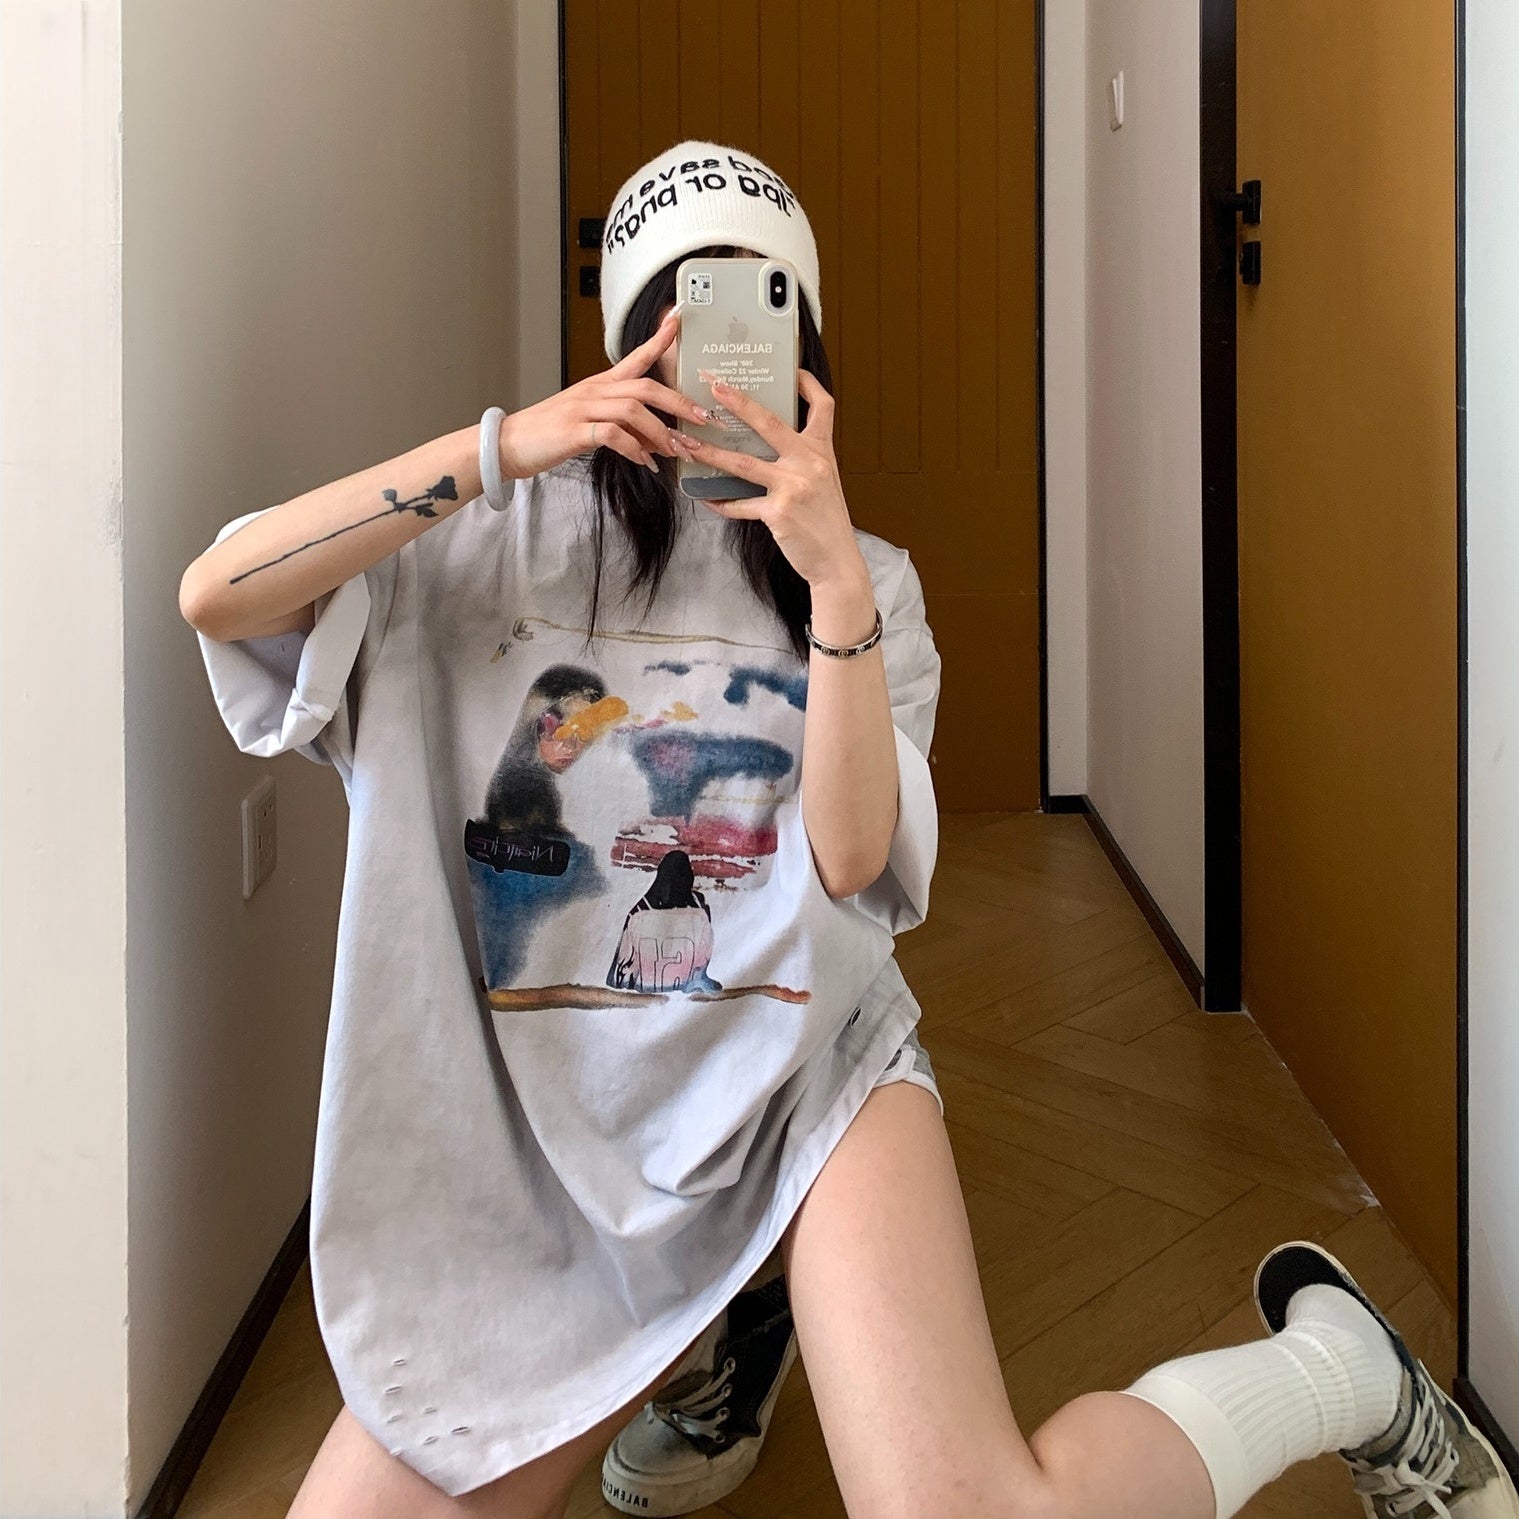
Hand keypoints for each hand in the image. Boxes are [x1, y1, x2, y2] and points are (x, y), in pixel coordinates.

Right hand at [495, 308, 713, 477]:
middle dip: (678, 403)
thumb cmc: (550, 433)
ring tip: (676, 451)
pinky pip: (613, 435)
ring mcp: (583, 409)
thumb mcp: (591, 425)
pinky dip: (633, 449)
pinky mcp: (574, 431)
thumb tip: (656, 442)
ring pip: (633, 409)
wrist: (510, 444)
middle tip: (703, 420)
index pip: (635, 356)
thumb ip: (625, 429)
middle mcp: (594, 391)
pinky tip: (644, 462)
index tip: (679, 322)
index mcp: (599, 385)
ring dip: (660, 432)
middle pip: (645, 386)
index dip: (659, 340)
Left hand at [667, 369, 868, 591]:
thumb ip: (802, 461)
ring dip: (709, 452)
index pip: (822, 406)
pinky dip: (720, 502)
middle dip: (738, 401)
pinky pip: (739, 504)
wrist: (837, 561)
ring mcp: (793, 486)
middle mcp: (809, 462)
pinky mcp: (778, 512)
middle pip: (769, 423)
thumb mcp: (824, 482)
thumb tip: (768, 448)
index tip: (791, 370)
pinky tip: (704, 498)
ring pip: (742, 462)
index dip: (807, 384)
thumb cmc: (828, 523)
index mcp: (822, 451)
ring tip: (685, 443)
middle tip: (713, 385)